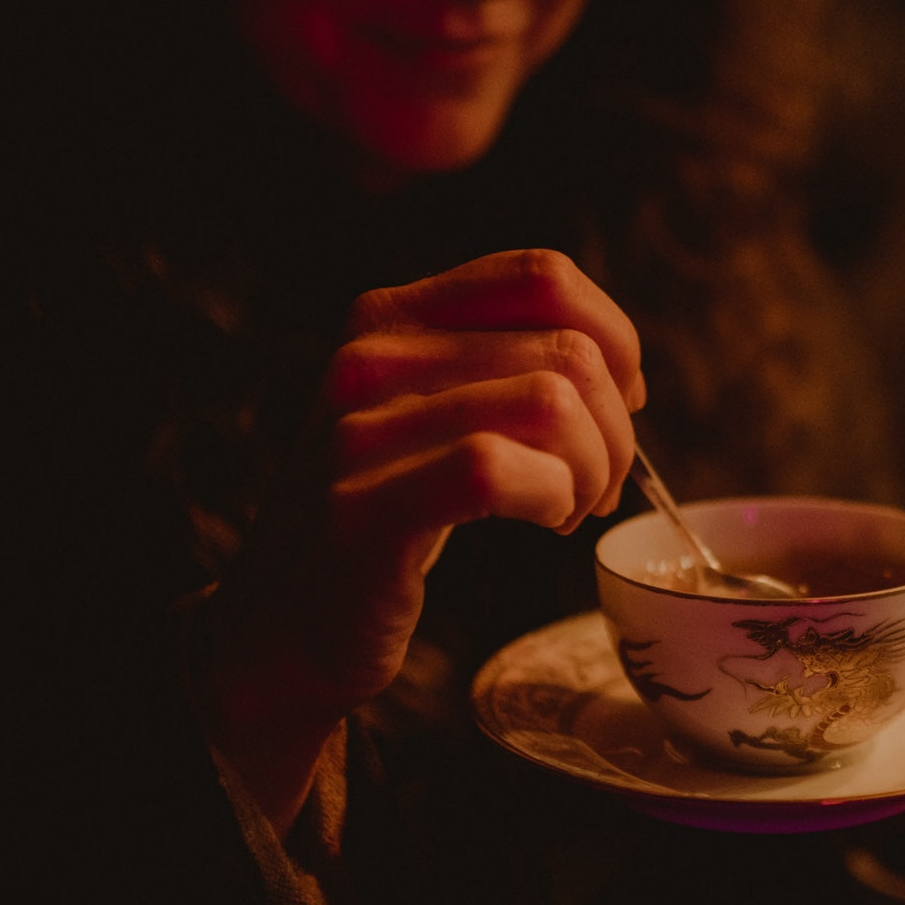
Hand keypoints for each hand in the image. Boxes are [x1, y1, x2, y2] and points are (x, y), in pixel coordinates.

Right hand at [194, 249, 644, 830]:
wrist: (280, 627)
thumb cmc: (381, 520)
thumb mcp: (431, 416)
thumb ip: (507, 370)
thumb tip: (625, 374)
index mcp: (391, 317)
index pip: (543, 278)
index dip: (614, 338)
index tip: (621, 403)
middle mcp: (369, 356)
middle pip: (566, 350)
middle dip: (614, 429)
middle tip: (594, 486)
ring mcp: (359, 430)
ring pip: (549, 402)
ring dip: (591, 468)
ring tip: (568, 508)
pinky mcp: (365, 508)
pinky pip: (496, 468)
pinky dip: (552, 495)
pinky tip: (545, 522)